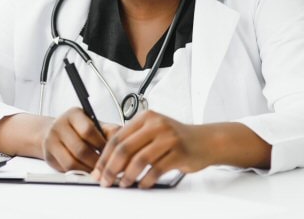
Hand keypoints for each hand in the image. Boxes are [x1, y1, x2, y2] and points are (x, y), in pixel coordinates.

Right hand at [42, 107, 120, 171]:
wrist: (55, 132)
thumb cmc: (79, 129)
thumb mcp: (94, 124)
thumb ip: (109, 130)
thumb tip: (124, 138)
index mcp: (74, 114)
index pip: (88, 130)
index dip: (101, 144)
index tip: (111, 153)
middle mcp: (59, 124)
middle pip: (80, 148)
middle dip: (96, 161)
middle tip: (107, 167)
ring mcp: (51, 139)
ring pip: (72, 161)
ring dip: (88, 169)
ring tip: (99, 171)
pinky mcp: (48, 154)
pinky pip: (65, 168)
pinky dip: (79, 172)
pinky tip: (87, 171)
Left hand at [91, 110, 212, 188]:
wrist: (205, 141)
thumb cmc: (175, 138)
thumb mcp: (152, 131)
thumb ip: (132, 139)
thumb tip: (105, 158)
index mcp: (145, 118)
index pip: (117, 137)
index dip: (104, 156)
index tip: (98, 170)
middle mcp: (156, 124)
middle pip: (125, 148)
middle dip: (111, 168)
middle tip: (106, 181)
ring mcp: (168, 137)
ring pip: (139, 159)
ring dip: (128, 176)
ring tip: (123, 184)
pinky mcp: (179, 152)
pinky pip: (156, 169)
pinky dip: (146, 180)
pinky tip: (142, 185)